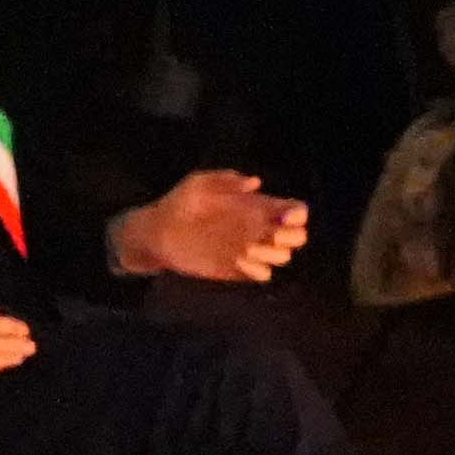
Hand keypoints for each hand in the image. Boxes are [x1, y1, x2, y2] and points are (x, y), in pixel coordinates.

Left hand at [112, 170, 308, 284]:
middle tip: (272, 234)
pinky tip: (239, 260)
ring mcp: (250, 250)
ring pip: (283, 256)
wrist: (157, 233)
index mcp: (255, 206)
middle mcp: (258, 229)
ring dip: (273, 252)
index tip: (285, 215)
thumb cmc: (179, 203)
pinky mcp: (238, 269)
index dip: (297, 213)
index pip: (293, 210)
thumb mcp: (199, 183)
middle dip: (292, 236)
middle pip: (297, 236)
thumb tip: (255, 182)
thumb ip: (226, 180)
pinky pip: (263, 274)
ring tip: (249, 247)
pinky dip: (258, 269)